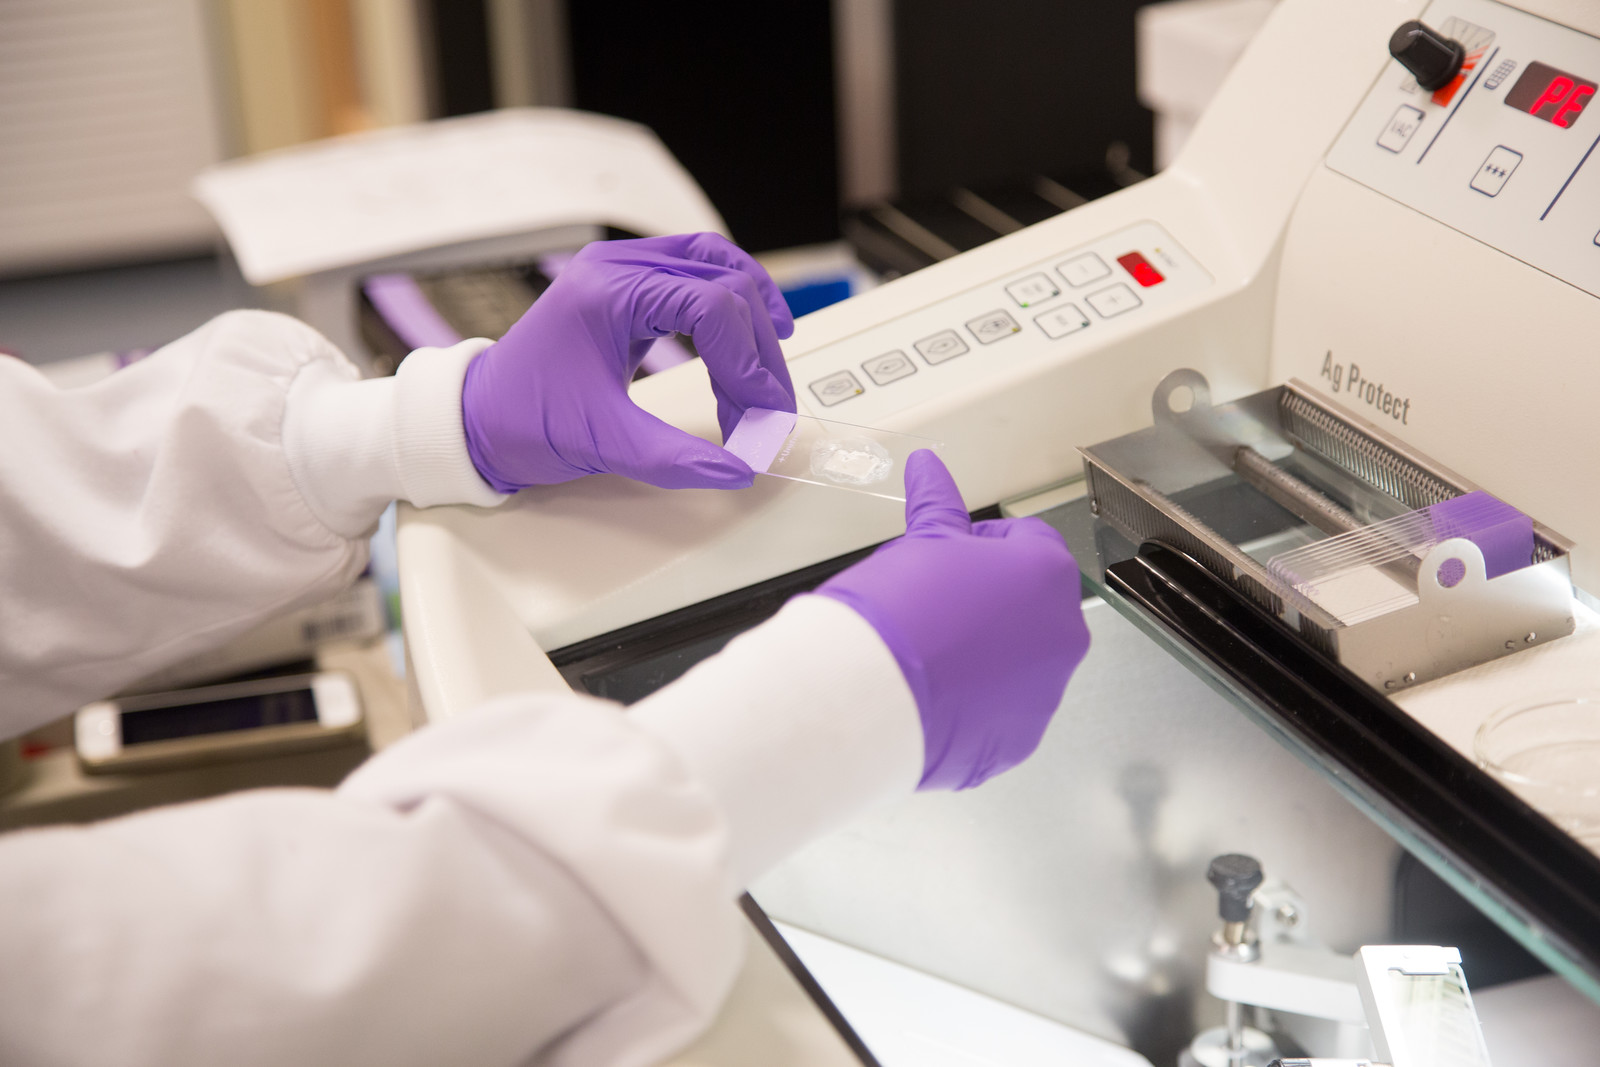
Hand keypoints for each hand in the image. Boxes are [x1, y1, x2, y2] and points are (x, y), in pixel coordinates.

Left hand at [462, 233, 796, 491]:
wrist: (476, 419)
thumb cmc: (523, 421)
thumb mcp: (602, 443)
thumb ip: (675, 457)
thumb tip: (736, 469)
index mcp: (607, 291)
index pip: (710, 305)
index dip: (748, 360)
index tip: (763, 410)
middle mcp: (616, 267)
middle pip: (722, 279)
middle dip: (756, 344)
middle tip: (770, 403)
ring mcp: (620, 273)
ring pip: (714, 266)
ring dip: (751, 312)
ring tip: (771, 363)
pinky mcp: (625, 291)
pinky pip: (694, 279)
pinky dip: (728, 308)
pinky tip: (744, 341)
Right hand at [814, 451, 1089, 789]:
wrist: (874, 694)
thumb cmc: (903, 608)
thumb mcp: (921, 543)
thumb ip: (937, 504)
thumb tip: (928, 464)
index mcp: (1048, 574)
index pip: (1026, 542)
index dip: (980, 546)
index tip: (946, 559)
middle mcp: (1064, 632)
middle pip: (1028, 605)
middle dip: (988, 603)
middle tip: (933, 607)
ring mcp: (1046, 691)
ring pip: (1019, 661)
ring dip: (985, 655)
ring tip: (929, 655)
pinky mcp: (1021, 738)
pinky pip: (1001, 711)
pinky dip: (975, 703)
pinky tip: (933, 695)